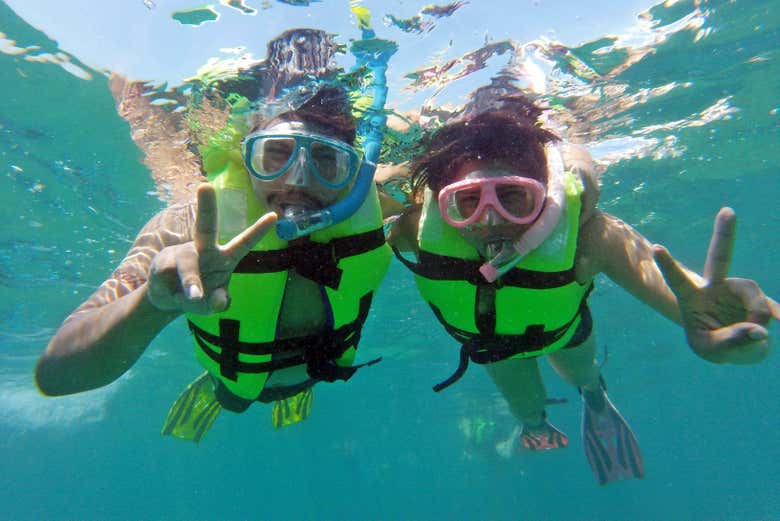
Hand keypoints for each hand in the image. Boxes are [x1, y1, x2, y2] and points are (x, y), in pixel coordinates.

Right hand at [147, 184, 276, 313]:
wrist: (167, 299)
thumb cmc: (198, 295)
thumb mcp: (211, 303)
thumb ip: (218, 302)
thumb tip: (219, 301)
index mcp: (223, 257)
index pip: (244, 243)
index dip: (258, 231)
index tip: (274, 216)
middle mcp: (203, 250)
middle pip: (205, 227)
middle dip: (206, 207)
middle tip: (204, 186)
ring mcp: (183, 255)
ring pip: (188, 265)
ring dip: (192, 281)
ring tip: (195, 296)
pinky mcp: (163, 264)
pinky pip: (172, 282)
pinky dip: (177, 297)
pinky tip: (175, 297)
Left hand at [653, 207, 779, 363]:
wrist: (736, 346)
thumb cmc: (712, 345)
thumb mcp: (712, 351)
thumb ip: (731, 342)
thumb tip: (759, 329)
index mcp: (692, 297)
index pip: (678, 280)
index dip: (668, 265)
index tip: (657, 247)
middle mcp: (716, 287)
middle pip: (721, 257)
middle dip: (724, 234)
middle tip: (728, 211)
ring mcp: (738, 290)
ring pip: (755, 298)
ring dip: (757, 319)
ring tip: (755, 336)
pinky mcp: (758, 298)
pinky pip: (772, 307)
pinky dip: (776, 317)